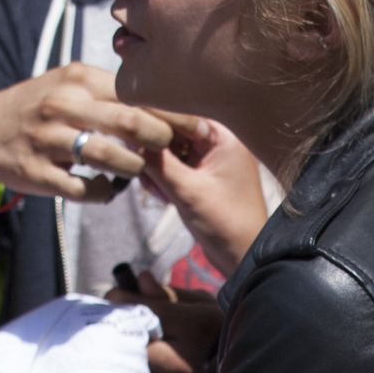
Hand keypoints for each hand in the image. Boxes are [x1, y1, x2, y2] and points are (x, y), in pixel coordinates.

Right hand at [0, 62, 173, 206]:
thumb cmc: (39, 110)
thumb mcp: (68, 86)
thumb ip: (110, 92)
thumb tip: (163, 103)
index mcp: (78, 79)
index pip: (136, 94)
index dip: (172, 113)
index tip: (199, 126)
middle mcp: (63, 105)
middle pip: (130, 122)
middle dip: (163, 139)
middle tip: (178, 151)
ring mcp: (49, 140)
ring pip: (110, 157)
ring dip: (135, 169)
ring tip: (141, 171)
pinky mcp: (39, 173)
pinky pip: (85, 190)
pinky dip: (105, 193)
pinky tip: (108, 190)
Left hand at [111, 271, 222, 372]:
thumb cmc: (222, 335)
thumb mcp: (202, 306)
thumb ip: (169, 295)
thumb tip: (141, 280)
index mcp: (197, 328)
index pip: (146, 312)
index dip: (123, 300)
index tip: (116, 296)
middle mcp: (188, 365)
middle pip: (138, 350)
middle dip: (122, 335)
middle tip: (115, 325)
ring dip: (128, 364)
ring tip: (125, 350)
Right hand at [140, 113, 273, 276]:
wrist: (244, 259)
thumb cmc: (227, 225)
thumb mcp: (188, 191)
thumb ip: (158, 162)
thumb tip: (131, 139)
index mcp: (225, 136)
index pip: (182, 112)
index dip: (154, 118)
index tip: (129, 126)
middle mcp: (218, 142)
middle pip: (174, 129)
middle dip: (153, 145)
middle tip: (136, 161)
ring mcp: (210, 160)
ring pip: (171, 149)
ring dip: (155, 164)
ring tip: (149, 183)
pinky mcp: (202, 178)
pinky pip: (175, 166)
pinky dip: (163, 176)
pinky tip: (156, 191)